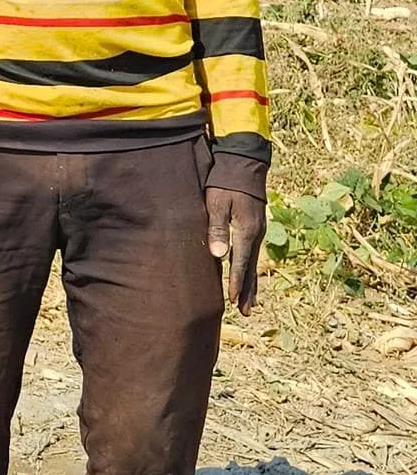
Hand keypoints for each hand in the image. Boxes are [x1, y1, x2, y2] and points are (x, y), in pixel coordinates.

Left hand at [206, 186, 264, 314]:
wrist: (244, 162)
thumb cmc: (225, 182)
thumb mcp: (216, 203)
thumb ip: (216, 228)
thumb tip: (219, 256)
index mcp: (246, 230)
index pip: (240, 263)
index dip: (235, 283)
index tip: (231, 300)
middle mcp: (255, 234)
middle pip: (251, 268)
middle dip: (246, 290)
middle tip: (244, 312)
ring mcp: (258, 230)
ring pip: (254, 263)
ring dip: (251, 284)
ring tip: (249, 303)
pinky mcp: (255, 225)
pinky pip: (253, 253)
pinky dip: (251, 269)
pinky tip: (249, 276)